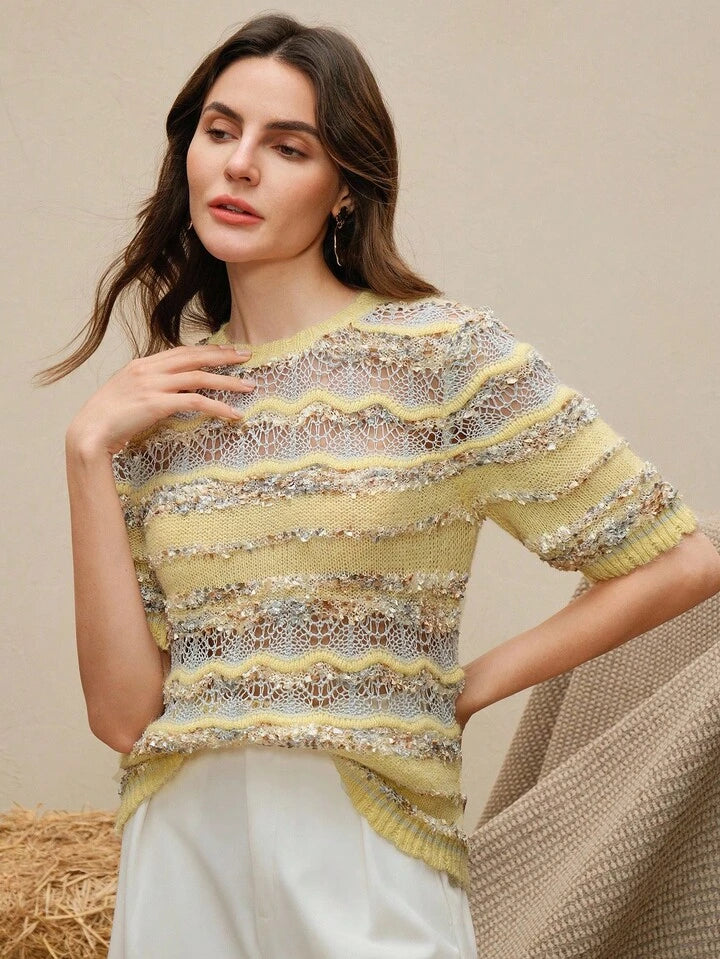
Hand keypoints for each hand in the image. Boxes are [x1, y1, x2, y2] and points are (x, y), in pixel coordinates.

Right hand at [65, 344, 255, 455]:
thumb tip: (171, 392)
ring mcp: (153, 385)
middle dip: (224, 355)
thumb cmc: (107, 419)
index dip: (207, 350)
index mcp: (142, 365)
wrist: (89, 432)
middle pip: (194, 357)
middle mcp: (149, 369)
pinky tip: (233, 414)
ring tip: (249, 386)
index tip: (227, 350)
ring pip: (200, 377)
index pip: (182, 351)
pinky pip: (196, 401)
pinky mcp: (157, 404)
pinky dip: (218, 407)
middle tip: (248, 356)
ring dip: (228, 381)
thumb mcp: (128, 394)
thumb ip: (150, 387)